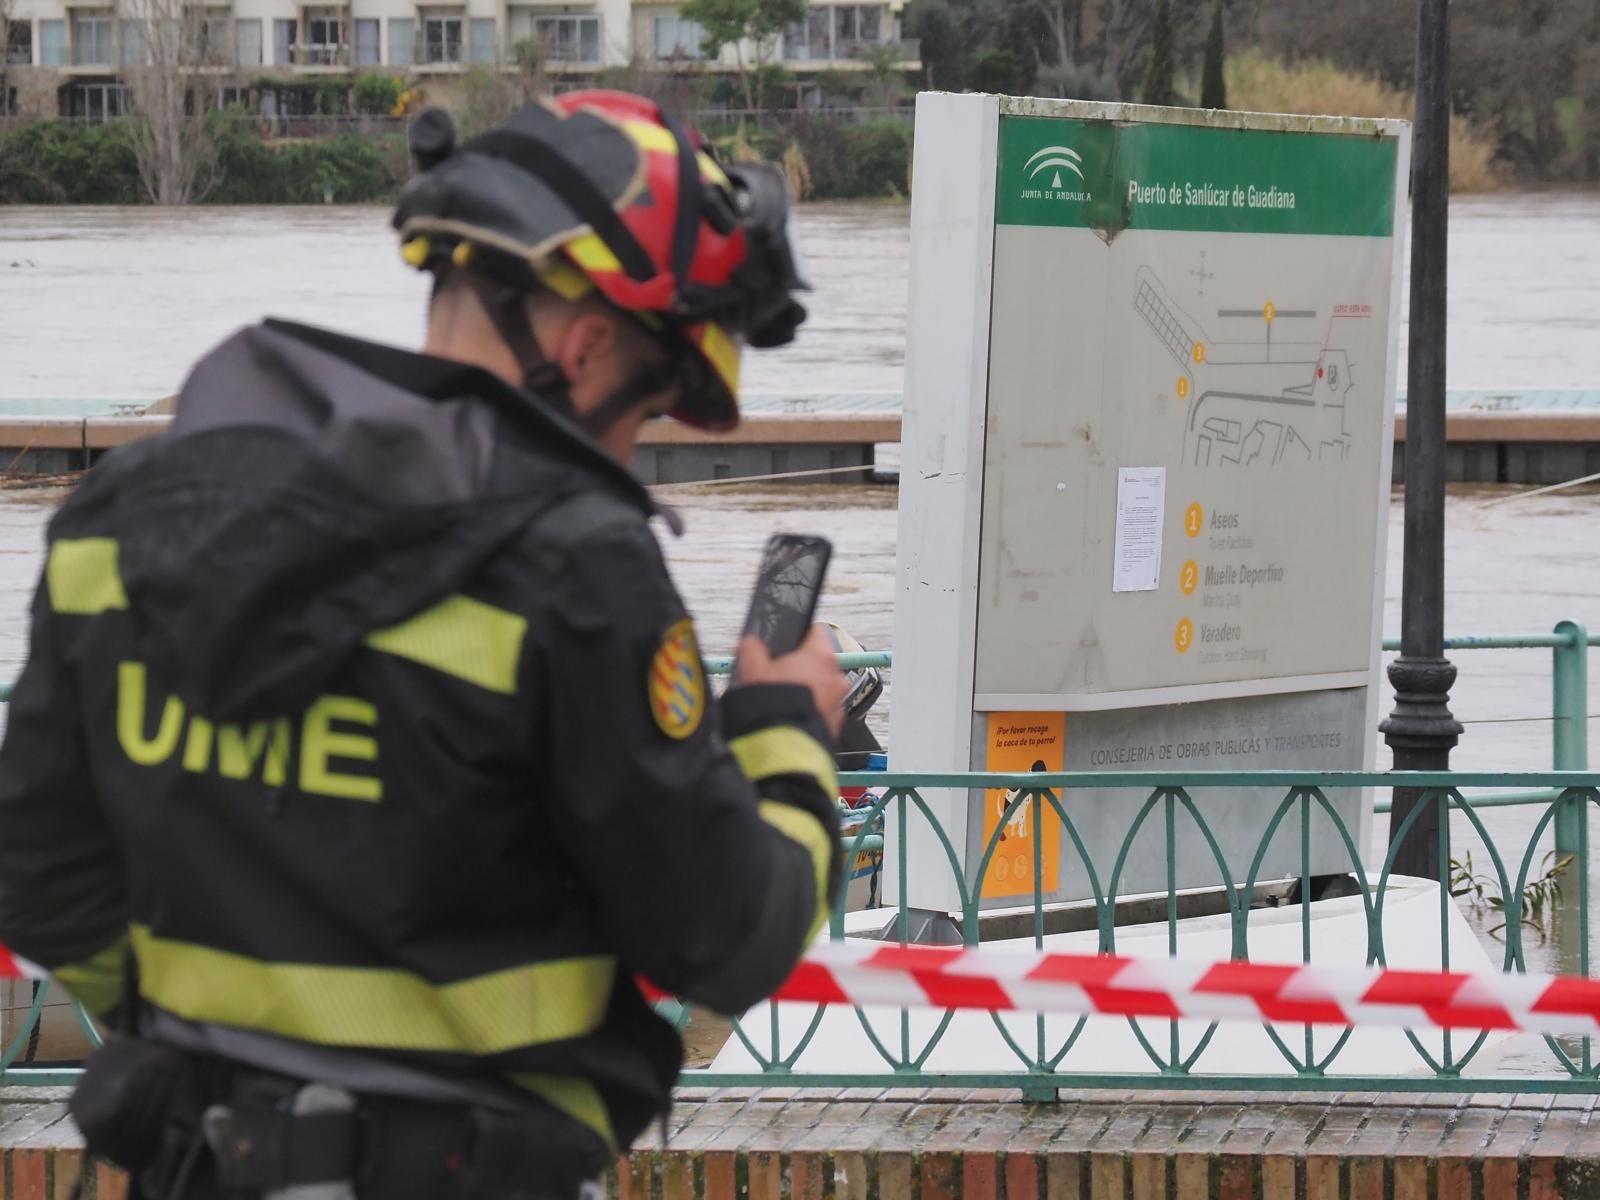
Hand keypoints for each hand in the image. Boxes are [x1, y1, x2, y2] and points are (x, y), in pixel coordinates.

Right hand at [735, 626, 848, 740]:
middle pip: (816, 662)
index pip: (813, 631)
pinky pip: (820, 710)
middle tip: (774, 674)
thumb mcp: (751, 666)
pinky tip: (787, 716)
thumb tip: (752, 643)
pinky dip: (807, 710)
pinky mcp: (834, 725)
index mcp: (821, 655)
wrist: (780, 747)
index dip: (795, 635)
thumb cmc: (771, 705)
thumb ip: (752, 646)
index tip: (783, 643)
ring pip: (820, 688)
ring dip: (803, 690)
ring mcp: (838, 703)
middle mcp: (836, 677)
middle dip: (796, 667)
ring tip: (778, 699)